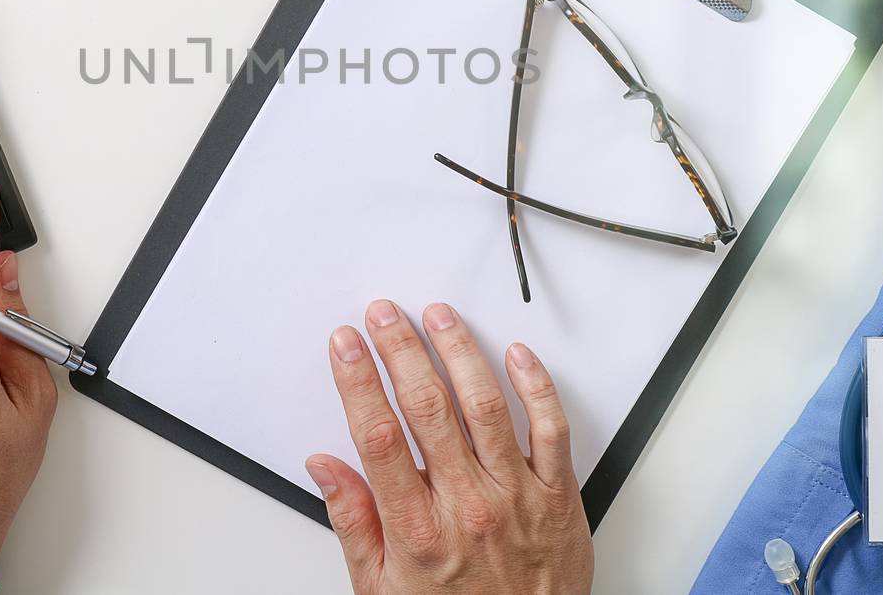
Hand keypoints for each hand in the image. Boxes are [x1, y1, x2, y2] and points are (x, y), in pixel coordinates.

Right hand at [307, 301, 592, 594]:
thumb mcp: (380, 588)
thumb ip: (353, 521)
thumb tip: (325, 467)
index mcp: (418, 529)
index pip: (378, 436)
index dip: (358, 381)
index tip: (345, 345)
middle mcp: (467, 506)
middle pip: (426, 408)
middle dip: (400, 350)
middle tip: (384, 314)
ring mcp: (516, 497)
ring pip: (485, 405)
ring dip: (458, 351)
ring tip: (439, 317)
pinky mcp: (557, 496)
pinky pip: (550, 429)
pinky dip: (535, 386)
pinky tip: (515, 355)